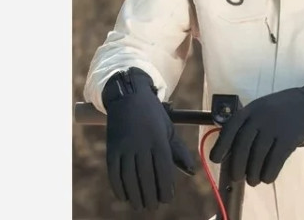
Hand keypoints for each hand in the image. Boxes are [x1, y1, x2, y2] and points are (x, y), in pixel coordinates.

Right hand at [102, 68, 195, 210]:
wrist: (128, 96)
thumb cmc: (153, 115)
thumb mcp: (168, 128)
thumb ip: (178, 150)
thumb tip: (191, 172)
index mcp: (158, 139)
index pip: (163, 170)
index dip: (165, 187)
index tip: (167, 199)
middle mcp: (141, 144)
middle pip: (146, 177)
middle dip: (151, 196)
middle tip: (153, 207)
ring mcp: (125, 146)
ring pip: (130, 178)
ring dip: (135, 196)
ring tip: (140, 206)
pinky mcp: (111, 149)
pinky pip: (114, 173)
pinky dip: (119, 188)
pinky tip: (125, 196)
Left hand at [209, 75, 303, 186]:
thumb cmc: (281, 109)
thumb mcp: (261, 108)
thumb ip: (248, 124)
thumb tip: (231, 151)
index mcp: (251, 109)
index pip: (231, 127)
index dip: (221, 145)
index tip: (216, 160)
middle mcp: (260, 117)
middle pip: (242, 146)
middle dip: (237, 166)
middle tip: (237, 177)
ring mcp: (275, 127)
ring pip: (257, 157)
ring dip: (253, 174)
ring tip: (253, 180)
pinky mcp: (288, 139)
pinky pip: (274, 162)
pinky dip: (269, 174)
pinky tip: (267, 178)